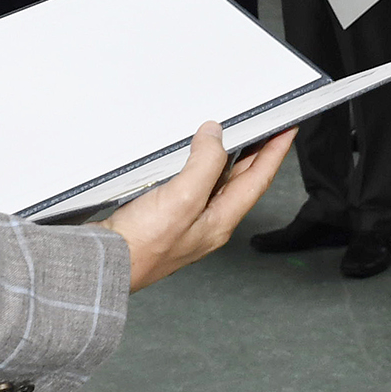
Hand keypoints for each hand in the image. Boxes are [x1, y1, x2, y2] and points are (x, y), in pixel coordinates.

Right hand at [106, 122, 293, 290]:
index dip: (275, 151)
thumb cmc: (141, 246)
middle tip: (268, 126)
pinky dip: (198, 163)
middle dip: (257, 151)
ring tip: (236, 133)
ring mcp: (186, 220)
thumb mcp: (183, 198)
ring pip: (216, 180)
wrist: (103, 265)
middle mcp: (207, 221)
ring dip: (229, 155)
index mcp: (220, 220)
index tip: (287, 129)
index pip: (258, 179)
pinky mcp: (164, 215)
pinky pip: (192, 183)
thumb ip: (204, 164)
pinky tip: (190, 154)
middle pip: (241, 180)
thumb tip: (214, 135)